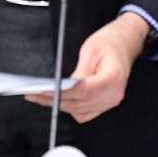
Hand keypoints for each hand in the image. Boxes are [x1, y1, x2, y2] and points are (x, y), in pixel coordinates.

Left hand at [26, 13, 148, 123]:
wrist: (124, 44)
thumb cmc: (109, 42)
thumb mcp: (91, 50)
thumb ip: (79, 71)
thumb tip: (64, 86)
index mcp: (113, 77)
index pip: (84, 91)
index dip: (62, 93)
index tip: (44, 91)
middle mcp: (114, 94)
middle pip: (80, 103)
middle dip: (54, 100)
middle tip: (33, 94)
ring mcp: (111, 101)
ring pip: (79, 111)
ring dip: (59, 105)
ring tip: (39, 97)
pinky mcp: (105, 104)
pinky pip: (84, 113)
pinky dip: (70, 108)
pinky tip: (56, 100)